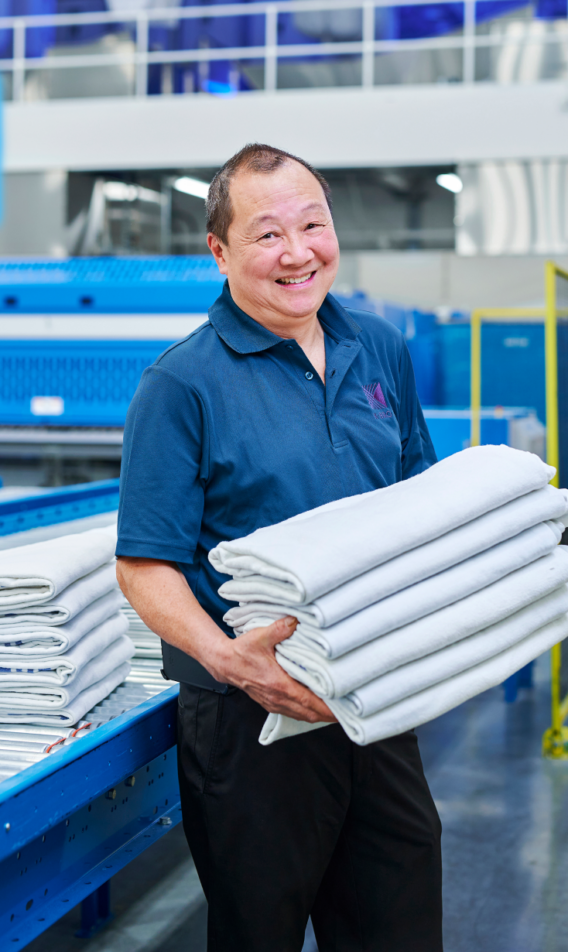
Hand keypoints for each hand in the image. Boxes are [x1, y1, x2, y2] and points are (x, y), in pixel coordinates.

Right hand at [211, 617, 336, 723]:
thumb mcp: (261, 636)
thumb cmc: (241, 651)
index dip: (328, 708)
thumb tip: (295, 620)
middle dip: (329, 715)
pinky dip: (307, 712)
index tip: (344, 710)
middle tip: (348, 713)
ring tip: (336, 711)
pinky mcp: (270, 702)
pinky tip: (314, 707)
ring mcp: (273, 702)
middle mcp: (278, 698)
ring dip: (318, 715)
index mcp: (279, 685)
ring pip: (302, 715)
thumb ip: (280, 628)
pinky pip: (293, 712)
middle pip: (309, 714)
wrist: (224, 663)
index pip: (309, 702)